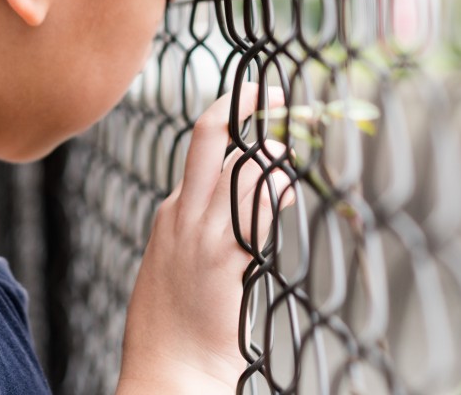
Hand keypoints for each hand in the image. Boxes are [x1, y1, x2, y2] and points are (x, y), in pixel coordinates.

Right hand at [116, 84, 294, 393]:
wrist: (170, 370)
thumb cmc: (178, 326)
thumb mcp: (177, 266)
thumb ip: (204, 233)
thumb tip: (248, 210)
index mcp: (172, 212)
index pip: (200, 147)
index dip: (231, 118)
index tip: (257, 103)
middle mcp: (183, 213)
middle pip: (209, 135)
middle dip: (242, 104)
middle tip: (272, 94)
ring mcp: (202, 233)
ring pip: (242, 167)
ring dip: (274, 159)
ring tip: (290, 169)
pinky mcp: (224, 258)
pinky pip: (257, 209)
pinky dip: (278, 193)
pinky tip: (290, 195)